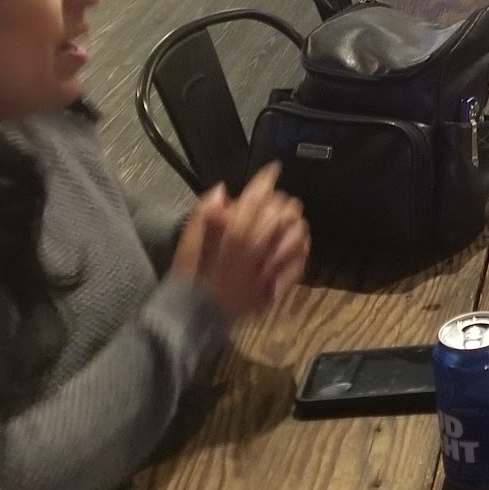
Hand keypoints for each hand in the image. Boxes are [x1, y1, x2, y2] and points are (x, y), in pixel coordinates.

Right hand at [171, 163, 308, 322]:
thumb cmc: (188, 281)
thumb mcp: (187, 247)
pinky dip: (302, 251)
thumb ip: (203, 218)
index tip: (273, 169)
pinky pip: (296, 267)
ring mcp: (265, 273)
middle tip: (280, 197)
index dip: (265, 183)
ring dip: (295, 223)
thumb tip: (222, 190)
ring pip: (292, 240)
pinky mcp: (273, 290)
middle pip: (278, 219)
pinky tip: (302, 242)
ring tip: (292, 216)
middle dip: (282, 202)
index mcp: (230, 241)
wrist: (193, 320)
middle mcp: (252, 254)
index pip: (253, 204)